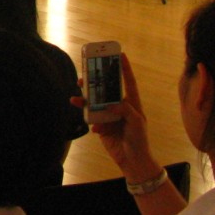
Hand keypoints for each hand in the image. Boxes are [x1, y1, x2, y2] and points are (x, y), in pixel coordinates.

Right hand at [74, 53, 163, 181]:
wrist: (131, 160)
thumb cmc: (138, 140)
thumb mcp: (136, 123)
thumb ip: (125, 110)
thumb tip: (110, 103)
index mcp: (131, 102)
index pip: (128, 82)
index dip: (124, 68)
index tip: (120, 54)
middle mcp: (119, 106)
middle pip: (105, 89)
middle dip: (95, 82)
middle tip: (84, 75)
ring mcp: (108, 115)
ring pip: (94, 103)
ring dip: (84, 100)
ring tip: (75, 97)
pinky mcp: (100, 126)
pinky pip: (91, 119)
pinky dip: (90, 121)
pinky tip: (94, 127)